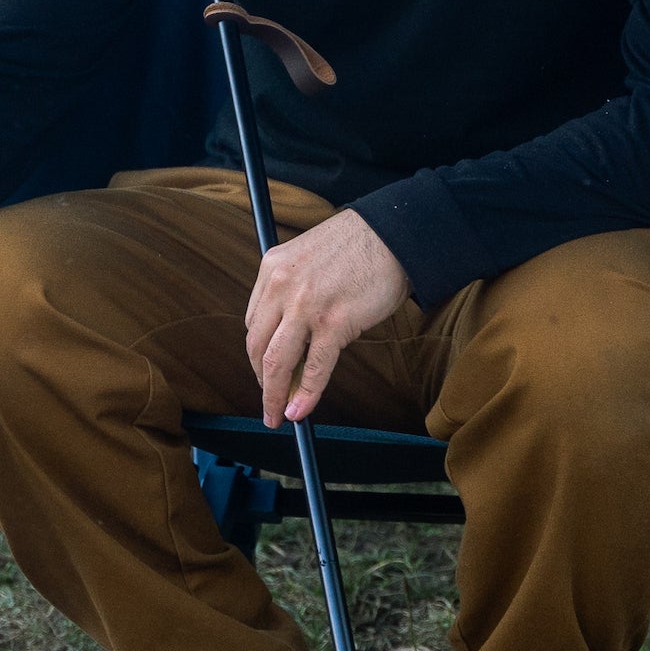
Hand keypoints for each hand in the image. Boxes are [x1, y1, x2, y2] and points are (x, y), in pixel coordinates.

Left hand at [243, 209, 409, 427]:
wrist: (395, 234)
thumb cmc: (359, 247)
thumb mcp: (309, 259)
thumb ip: (294, 291)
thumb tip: (294, 342)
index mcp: (271, 268)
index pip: (254, 322)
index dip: (260, 353)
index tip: (268, 370)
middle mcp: (281, 287)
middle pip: (257, 346)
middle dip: (261, 380)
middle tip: (268, 400)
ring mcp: (305, 306)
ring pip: (276, 362)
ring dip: (274, 395)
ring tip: (277, 416)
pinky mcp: (334, 323)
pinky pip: (314, 368)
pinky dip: (306, 394)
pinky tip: (300, 410)